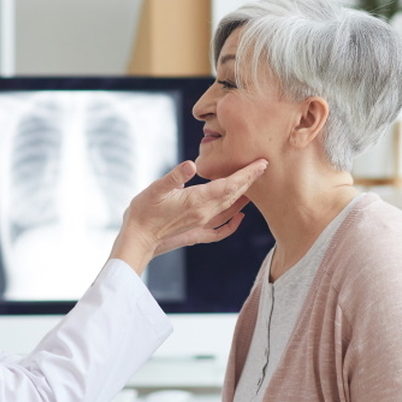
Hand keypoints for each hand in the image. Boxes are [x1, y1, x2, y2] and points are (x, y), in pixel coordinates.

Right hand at [110, 159, 266, 274]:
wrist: (137, 239)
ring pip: (229, 209)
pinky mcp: (196, 233)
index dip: (247, 174)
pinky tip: (240, 218)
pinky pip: (220, 230)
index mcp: (197, 201)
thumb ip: (174, 176)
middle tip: (264, 166)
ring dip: (243, 197)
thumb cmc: (143, 211)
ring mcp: (201, 224)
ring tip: (254, 184)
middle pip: (234, 195)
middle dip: (250, 181)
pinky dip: (233, 224)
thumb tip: (190, 166)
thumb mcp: (155, 189)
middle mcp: (204, 213)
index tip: (262, 163)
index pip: (230, 185)